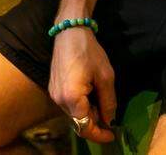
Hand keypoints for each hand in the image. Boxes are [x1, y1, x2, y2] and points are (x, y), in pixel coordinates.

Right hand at [49, 27, 116, 143]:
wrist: (70, 31)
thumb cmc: (89, 51)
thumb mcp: (106, 77)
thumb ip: (108, 102)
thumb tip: (109, 120)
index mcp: (72, 97)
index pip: (85, 127)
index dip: (99, 134)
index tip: (112, 134)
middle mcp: (59, 99)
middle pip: (78, 121)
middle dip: (95, 122)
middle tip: (110, 114)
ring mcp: (54, 94)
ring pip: (73, 113)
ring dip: (88, 112)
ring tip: (101, 99)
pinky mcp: (53, 88)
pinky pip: (68, 104)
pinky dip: (80, 105)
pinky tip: (90, 93)